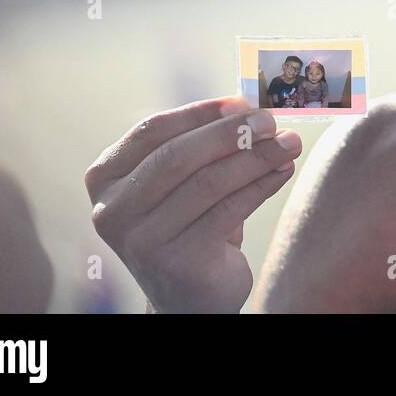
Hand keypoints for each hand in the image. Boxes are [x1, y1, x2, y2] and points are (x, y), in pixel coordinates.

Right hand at [85, 98, 301, 312]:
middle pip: (178, 156)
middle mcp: (113, 210)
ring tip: (289, 143)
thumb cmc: (188, 223)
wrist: (189, 294)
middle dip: (231, 133)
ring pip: (208, 182)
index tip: (242, 102)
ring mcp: (142, 240)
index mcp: (105, 178)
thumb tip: (247, 109)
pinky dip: (262, 185)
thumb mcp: (183, 180)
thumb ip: (203, 145)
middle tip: (269, 121)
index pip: (153, 131)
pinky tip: (282, 171)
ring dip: (256, 157)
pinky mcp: (177, 262)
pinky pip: (229, 210)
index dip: (200, 113)